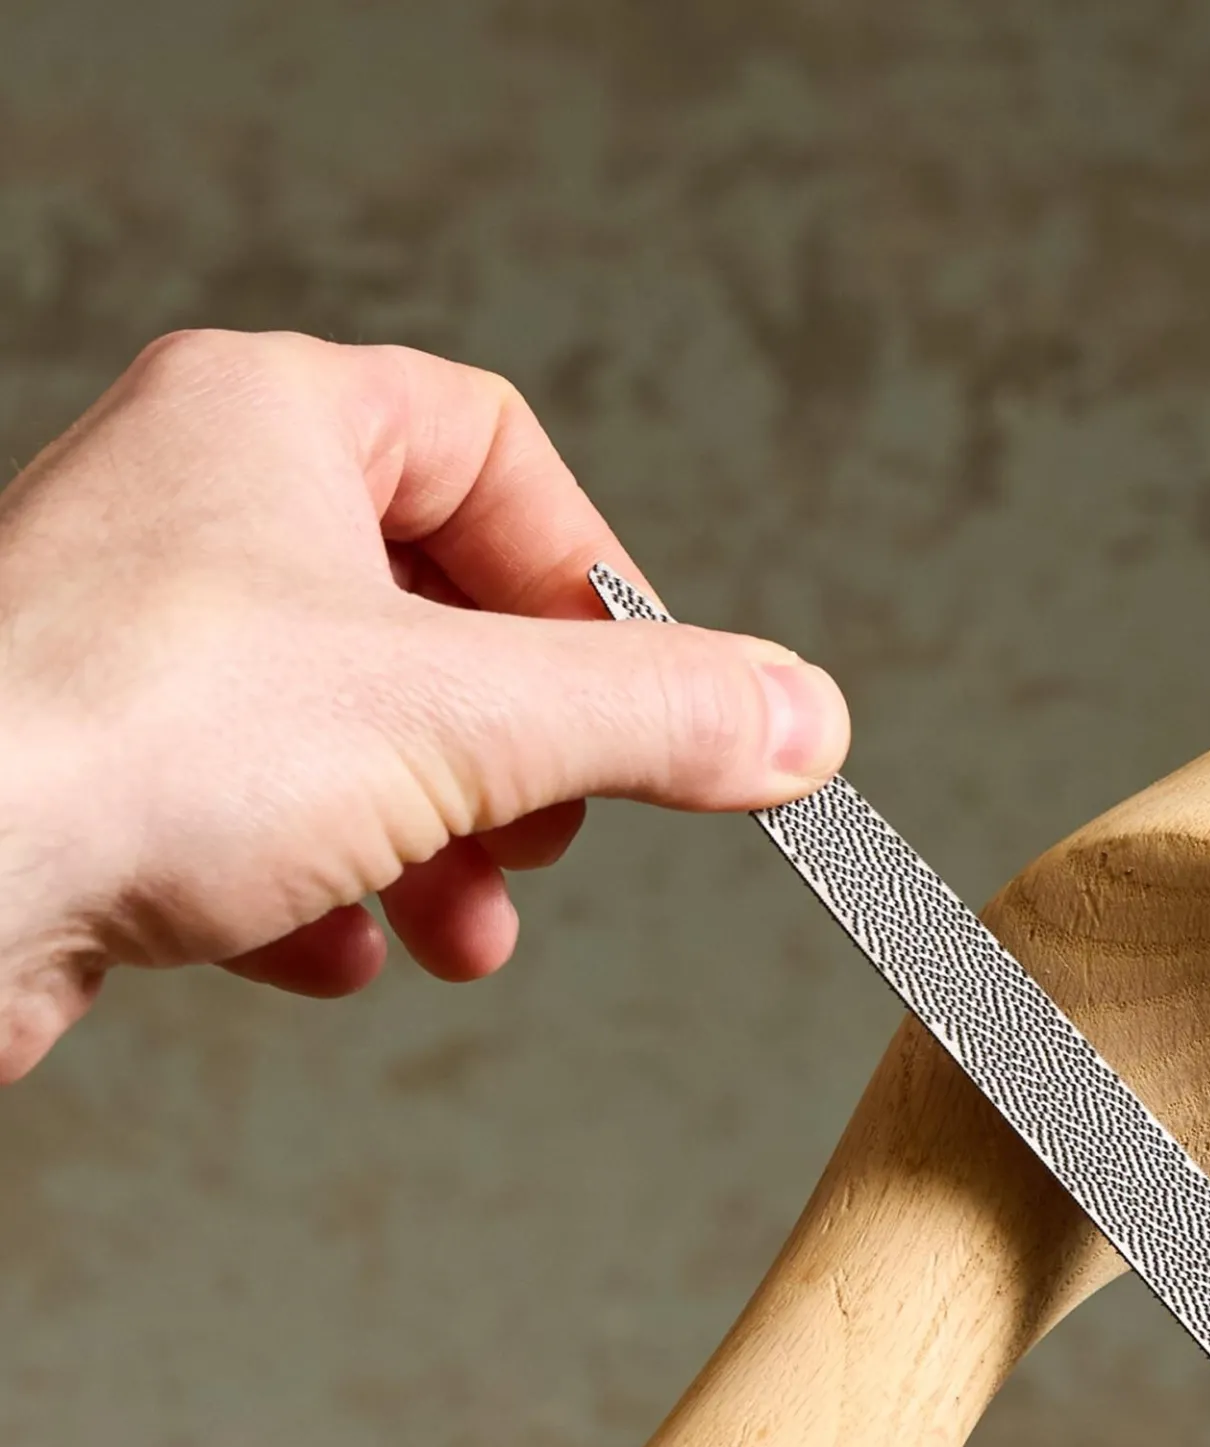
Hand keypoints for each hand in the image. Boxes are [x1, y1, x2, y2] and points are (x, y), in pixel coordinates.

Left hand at [0, 328, 849, 1080]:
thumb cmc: (128, 742)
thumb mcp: (466, 720)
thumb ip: (656, 717)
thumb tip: (806, 721)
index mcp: (270, 420)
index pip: (496, 453)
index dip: (593, 579)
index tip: (647, 696)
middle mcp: (194, 510)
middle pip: (435, 609)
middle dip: (514, 754)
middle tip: (539, 831)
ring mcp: (137, 644)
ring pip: (353, 733)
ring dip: (437, 847)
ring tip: (459, 930)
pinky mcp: (94, 773)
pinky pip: (254, 819)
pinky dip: (321, 896)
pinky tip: (327, 953)